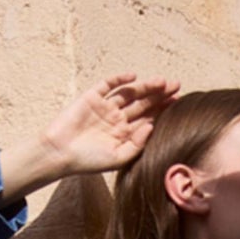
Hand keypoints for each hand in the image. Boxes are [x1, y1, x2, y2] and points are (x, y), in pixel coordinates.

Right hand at [41, 72, 180, 176]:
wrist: (60, 153)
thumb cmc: (89, 161)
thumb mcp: (117, 158)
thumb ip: (136, 144)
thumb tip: (152, 126)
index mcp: (125, 134)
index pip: (148, 118)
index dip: (162, 110)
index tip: (178, 103)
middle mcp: (117, 118)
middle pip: (142, 103)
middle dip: (159, 95)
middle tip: (176, 86)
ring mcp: (105, 106)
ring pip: (129, 92)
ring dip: (145, 86)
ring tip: (161, 82)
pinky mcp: (91, 97)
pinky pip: (107, 84)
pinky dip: (119, 79)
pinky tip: (133, 76)